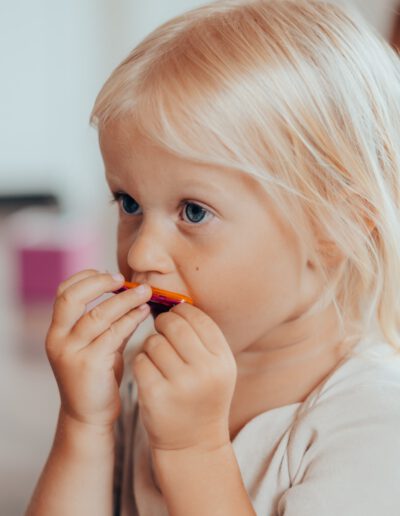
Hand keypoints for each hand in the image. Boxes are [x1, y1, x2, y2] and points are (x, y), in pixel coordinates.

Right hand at [45, 269, 151, 427]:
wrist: (89, 416)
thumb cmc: (97, 377)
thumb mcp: (97, 344)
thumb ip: (108, 321)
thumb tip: (129, 292)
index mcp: (57, 331)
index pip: (63, 292)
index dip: (86, 277)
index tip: (109, 274)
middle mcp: (58, 340)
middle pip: (72, 298)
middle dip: (101, 283)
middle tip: (125, 279)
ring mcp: (71, 353)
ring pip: (98, 314)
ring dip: (125, 299)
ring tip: (146, 292)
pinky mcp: (89, 365)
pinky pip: (113, 334)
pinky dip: (130, 319)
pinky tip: (144, 313)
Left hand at [132, 302, 236, 451]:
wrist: (193, 443)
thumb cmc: (202, 396)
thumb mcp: (217, 367)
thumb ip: (203, 338)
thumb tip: (176, 304)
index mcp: (222, 359)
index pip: (198, 317)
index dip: (181, 311)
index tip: (175, 316)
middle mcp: (205, 370)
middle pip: (173, 325)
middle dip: (162, 322)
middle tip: (159, 329)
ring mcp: (180, 384)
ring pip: (153, 342)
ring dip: (150, 344)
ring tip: (157, 356)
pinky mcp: (155, 395)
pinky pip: (139, 361)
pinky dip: (141, 362)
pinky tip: (149, 372)